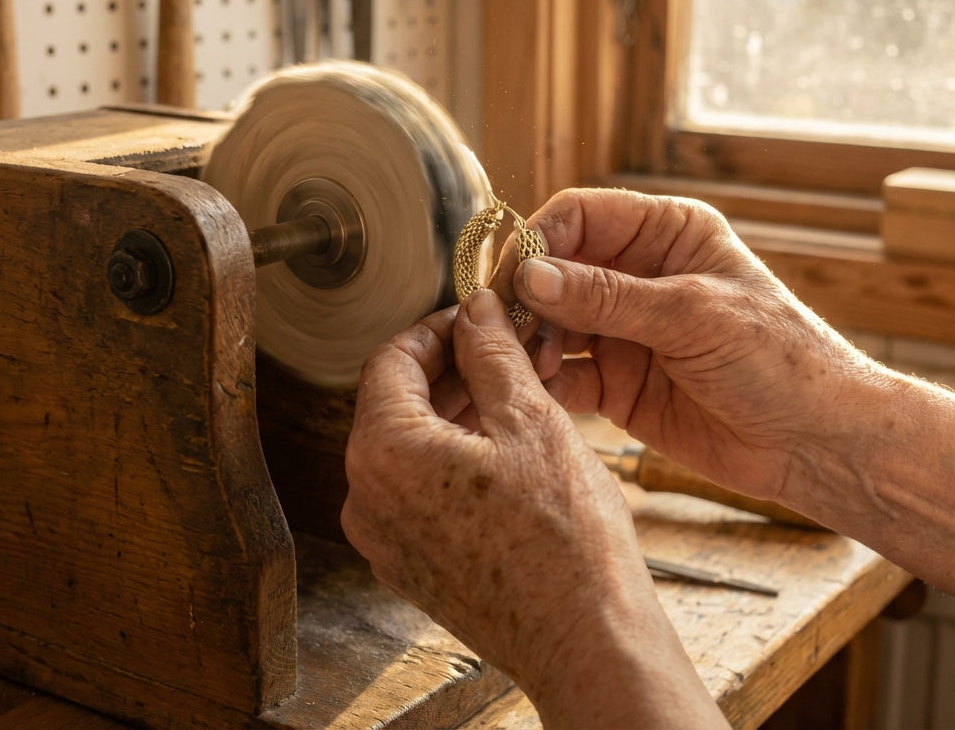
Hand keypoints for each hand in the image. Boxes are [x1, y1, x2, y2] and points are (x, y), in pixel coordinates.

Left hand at [342, 288, 724, 726]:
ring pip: (408, 448)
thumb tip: (474, 310)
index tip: (475, 318)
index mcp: (384, 454)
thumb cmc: (565, 540)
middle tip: (501, 350)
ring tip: (511, 395)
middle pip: (394, 404)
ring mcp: (385, 539)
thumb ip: (492, 353)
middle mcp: (367, 499)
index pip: (390, 360)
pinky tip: (501, 448)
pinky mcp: (411, 566)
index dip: (436, 329)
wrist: (587, 643)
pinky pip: (417, 491)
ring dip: (452, 412)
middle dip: (448, 369)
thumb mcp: (531, 420)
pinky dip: (451, 458)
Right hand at [494, 188, 872, 505]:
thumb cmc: (780, 361)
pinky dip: (542, 383)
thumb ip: (609, 296)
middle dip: (526, 298)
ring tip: (525, 367)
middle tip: (506, 329)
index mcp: (666, 235)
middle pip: (554, 270)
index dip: (539, 241)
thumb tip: (531, 276)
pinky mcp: (615, 383)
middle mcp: (637, 275)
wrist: (817, 443)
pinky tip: (532, 393)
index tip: (513, 278)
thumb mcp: (694, 316)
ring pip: (551, 324)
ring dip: (530, 342)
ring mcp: (623, 331)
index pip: (580, 216)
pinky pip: (564, 376)